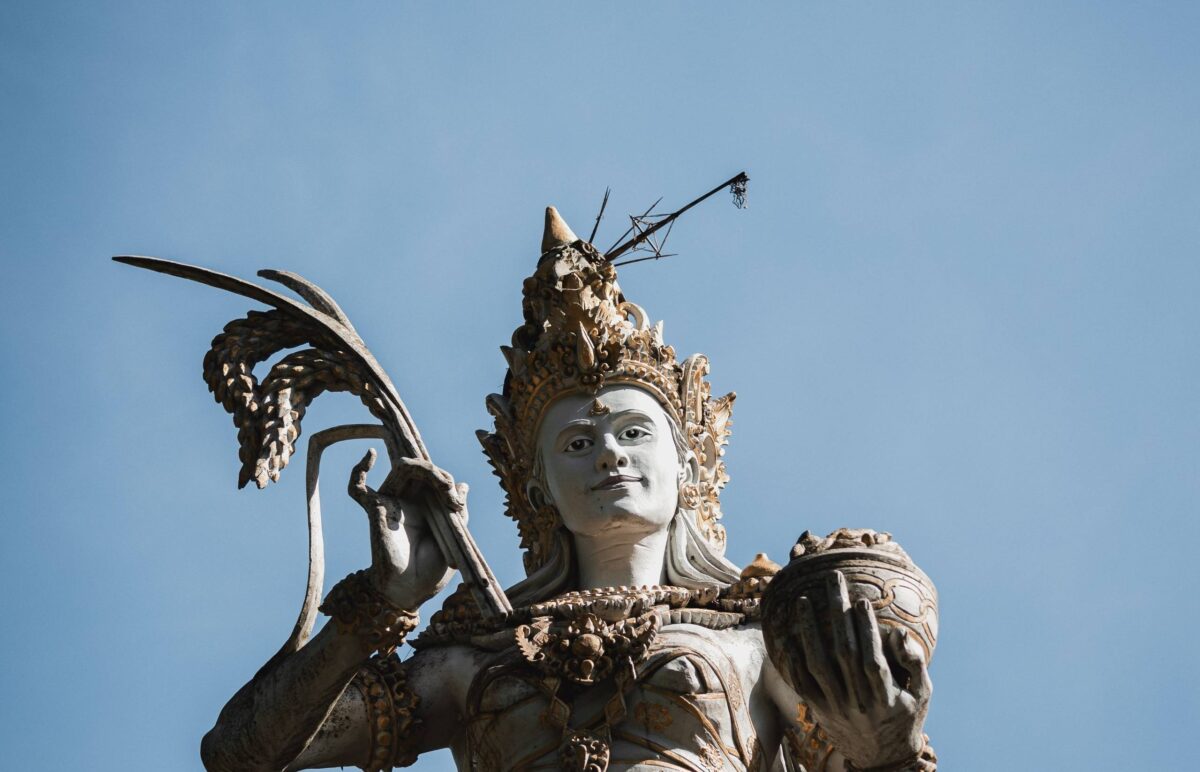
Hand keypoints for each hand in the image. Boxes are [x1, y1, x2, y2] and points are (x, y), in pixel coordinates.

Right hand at [346, 449, 459, 608]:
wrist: (411, 590)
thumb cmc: (433, 569)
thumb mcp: (454, 535)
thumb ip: (457, 510)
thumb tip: (463, 485)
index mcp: (428, 506)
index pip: (434, 477)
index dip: (446, 480)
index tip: (457, 505)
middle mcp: (409, 501)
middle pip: (420, 469)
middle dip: (439, 472)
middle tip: (449, 490)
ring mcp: (392, 503)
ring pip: (402, 470)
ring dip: (425, 469)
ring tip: (442, 484)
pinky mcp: (375, 510)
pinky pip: (358, 487)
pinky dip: (359, 469)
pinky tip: (371, 454)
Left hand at [786, 571, 931, 768]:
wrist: (882, 758)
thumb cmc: (906, 716)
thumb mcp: (922, 693)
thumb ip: (914, 662)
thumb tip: (899, 633)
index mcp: (886, 697)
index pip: (872, 658)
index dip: (866, 631)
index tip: (861, 600)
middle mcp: (858, 701)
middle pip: (843, 651)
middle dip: (837, 612)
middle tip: (832, 580)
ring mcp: (836, 706)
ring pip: (817, 663)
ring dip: (809, 629)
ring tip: (802, 599)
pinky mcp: (819, 710)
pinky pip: (801, 682)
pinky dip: (793, 658)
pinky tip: (788, 634)